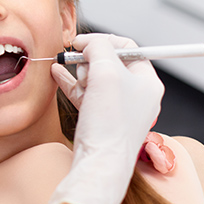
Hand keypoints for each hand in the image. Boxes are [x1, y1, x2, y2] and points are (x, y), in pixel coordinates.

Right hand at [46, 34, 163, 203]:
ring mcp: (115, 106)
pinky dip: (70, 82)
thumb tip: (88, 43)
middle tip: (78, 64)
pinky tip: (56, 72)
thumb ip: (98, 48)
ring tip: (68, 73)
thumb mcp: (107, 73)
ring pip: (93, 76)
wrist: (99, 162)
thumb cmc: (110, 122)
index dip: (104, 41)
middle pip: (108, 61)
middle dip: (89, 60)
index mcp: (146, 81)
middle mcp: (133, 93)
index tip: (82, 42)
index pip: (127, 47)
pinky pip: (83, 92)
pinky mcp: (98, 117)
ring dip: (79, 72)